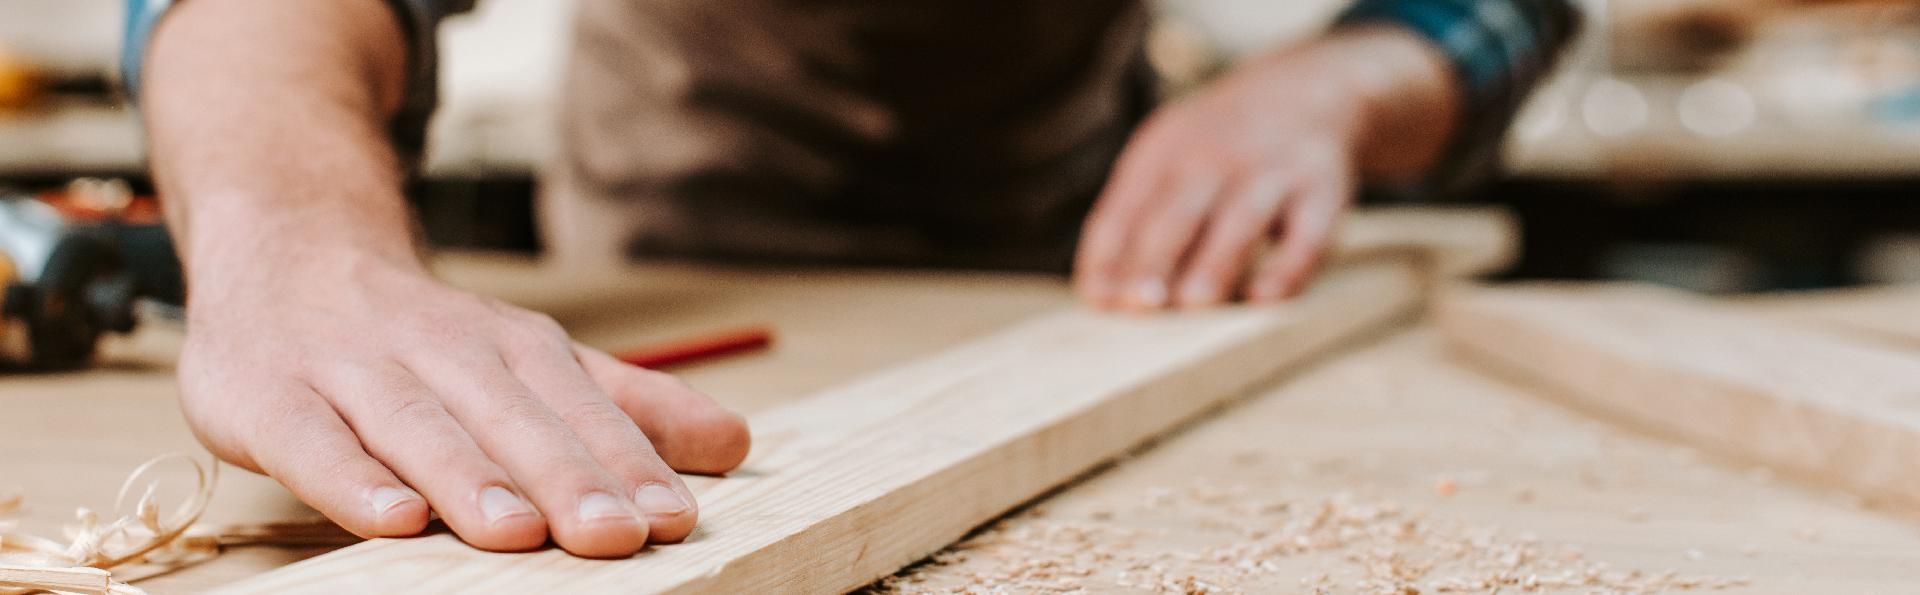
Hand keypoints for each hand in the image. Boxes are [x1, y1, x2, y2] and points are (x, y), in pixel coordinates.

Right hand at [176, 251, 749, 557]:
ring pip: (417, 425)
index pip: (579, 407)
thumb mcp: (533, 359)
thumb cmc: (426, 333)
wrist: (288, 245)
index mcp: (512, 346)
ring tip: (518, 535)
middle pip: (510, 418)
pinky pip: (311, 440)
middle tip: (616, 537)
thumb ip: (628, 406)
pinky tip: (392, 518)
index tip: (674, 517)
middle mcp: (440, 350)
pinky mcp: (267, 395)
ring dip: (469, 480)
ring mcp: (351, 369)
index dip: (627, 463)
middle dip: (566, 478)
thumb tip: (737, 443)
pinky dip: (349, 477)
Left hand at [1075, 44, 1377, 309]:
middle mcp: (1215, 157)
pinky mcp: (1323, 194)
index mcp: (1163, 151)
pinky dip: (1289, 267)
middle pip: (1178, 213)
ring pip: (1240, 221)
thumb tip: (1102, 296)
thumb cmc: (1216, 147)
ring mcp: (1272, 173)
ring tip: (1192, 304)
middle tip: (1139, 304)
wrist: (1306, 89)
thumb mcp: (1166, 157)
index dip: (1109, 254)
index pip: (1125, 207)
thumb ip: (1132, 220)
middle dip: (1155, 257)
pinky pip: (1308, 235)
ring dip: (1215, 262)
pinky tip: (1265, 297)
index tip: (1099, 300)